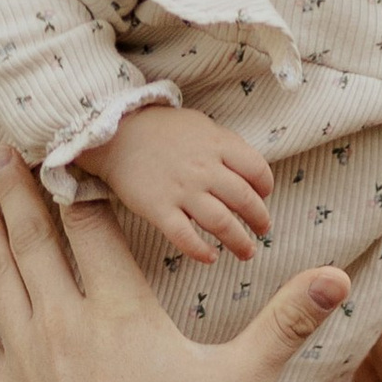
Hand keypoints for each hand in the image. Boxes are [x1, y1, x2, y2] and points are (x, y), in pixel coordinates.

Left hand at [0, 147, 346, 381]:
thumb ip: (285, 323)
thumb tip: (337, 277)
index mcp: (120, 308)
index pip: (91, 225)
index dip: (79, 182)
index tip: (68, 147)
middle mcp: (64, 318)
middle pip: (34, 237)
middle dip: (18, 187)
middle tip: (2, 146)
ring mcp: (27, 354)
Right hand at [80, 101, 273, 264]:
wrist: (115, 133)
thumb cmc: (162, 130)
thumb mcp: (200, 125)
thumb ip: (225, 146)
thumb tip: (249, 174)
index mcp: (217, 145)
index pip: (257, 170)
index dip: (265, 187)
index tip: (263, 197)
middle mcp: (203, 169)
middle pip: (244, 200)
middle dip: (260, 220)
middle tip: (263, 231)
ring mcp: (181, 190)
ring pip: (222, 223)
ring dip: (240, 242)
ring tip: (247, 252)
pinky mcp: (158, 209)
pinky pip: (185, 237)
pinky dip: (201, 251)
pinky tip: (211, 257)